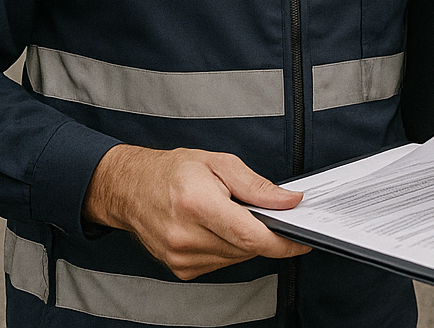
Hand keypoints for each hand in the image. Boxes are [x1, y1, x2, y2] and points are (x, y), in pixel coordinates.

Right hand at [82, 145, 310, 279]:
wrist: (131, 189)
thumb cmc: (173, 172)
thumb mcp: (220, 163)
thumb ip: (257, 185)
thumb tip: (289, 201)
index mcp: (197, 204)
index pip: (251, 236)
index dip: (283, 241)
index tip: (302, 240)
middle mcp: (186, 236)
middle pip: (247, 248)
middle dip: (263, 232)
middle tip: (259, 211)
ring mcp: (181, 257)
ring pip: (237, 257)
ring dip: (244, 239)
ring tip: (229, 214)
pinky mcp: (181, 270)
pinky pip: (222, 263)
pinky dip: (228, 247)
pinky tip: (215, 228)